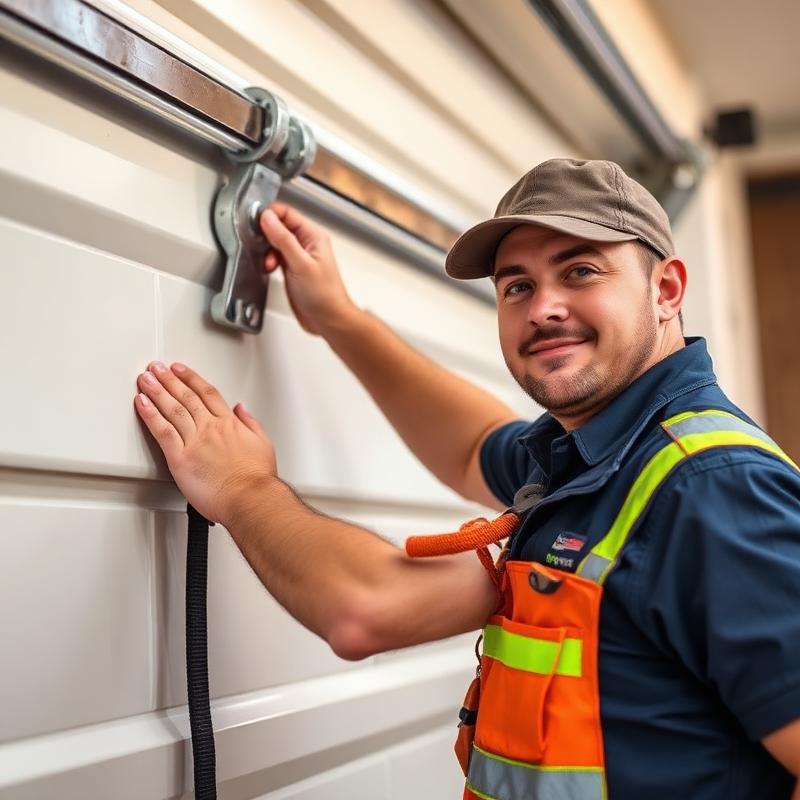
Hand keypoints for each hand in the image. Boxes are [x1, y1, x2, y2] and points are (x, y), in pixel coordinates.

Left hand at [134, 361, 275, 525]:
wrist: (250, 498)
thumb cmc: (257, 479)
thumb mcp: (263, 443)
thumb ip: (251, 423)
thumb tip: (241, 409)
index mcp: (229, 424)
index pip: (207, 393)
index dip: (191, 378)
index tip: (180, 369)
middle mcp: (211, 428)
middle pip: (186, 396)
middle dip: (169, 379)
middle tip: (156, 368)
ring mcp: (195, 441)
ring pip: (172, 409)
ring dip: (156, 391)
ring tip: (145, 379)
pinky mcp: (180, 458)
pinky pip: (162, 431)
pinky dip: (150, 415)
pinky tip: (141, 403)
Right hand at [259, 202, 356, 335]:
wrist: (328, 320)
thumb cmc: (324, 295)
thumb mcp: (301, 264)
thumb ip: (283, 240)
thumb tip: (268, 218)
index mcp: (314, 236)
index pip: (288, 214)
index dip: (270, 215)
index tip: (255, 221)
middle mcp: (307, 244)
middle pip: (280, 227)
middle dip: (267, 236)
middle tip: (262, 247)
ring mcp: (300, 257)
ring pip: (276, 243)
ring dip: (267, 250)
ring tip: (269, 263)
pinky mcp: (293, 270)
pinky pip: (276, 257)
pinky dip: (269, 261)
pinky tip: (269, 268)